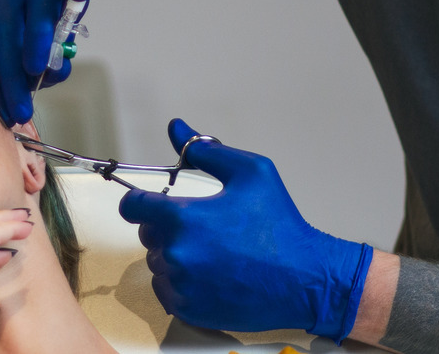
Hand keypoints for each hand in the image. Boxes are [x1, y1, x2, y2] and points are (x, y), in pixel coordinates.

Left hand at [119, 119, 373, 342]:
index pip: (132, 206)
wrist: (306, 279)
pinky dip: (179, 282)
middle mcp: (175, 254)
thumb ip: (205, 150)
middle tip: (201, 227)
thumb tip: (177, 128)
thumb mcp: (250, 172)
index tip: (148, 203)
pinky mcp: (188, 310)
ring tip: (211, 252)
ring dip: (174, 255)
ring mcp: (180, 285)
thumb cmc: (280, 225)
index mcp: (182, 218)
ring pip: (157, 263)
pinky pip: (166, 290)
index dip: (138, 201)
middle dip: (166, 227)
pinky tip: (208, 274)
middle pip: (147, 234)